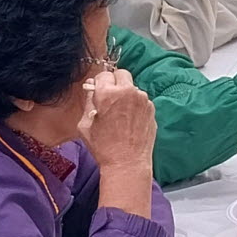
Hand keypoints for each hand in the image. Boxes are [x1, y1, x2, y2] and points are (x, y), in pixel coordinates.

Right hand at [77, 66, 156, 207]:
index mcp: (107, 93)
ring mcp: (142, 99)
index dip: (99, 84)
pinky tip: (130, 120)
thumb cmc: (104, 147)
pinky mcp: (151, 108)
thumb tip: (91, 87)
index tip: (98, 91)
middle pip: (121, 74)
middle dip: (115, 82)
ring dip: (126, 94)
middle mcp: (127, 92)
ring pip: (132, 87)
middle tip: (110, 97)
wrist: (127, 162)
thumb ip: (88, 101)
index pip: (103, 74)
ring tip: (120, 113)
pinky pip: (141, 100)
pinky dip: (135, 105)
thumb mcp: (85, 125)